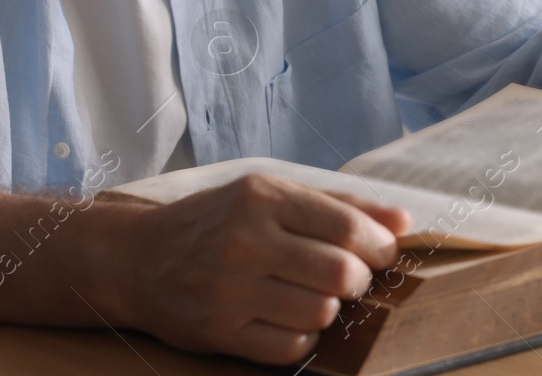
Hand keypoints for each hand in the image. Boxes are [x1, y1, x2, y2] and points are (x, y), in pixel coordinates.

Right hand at [115, 174, 410, 363]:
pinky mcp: (219, 332)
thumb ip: (339, 205)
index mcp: (261, 197)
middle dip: (359, 280)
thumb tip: (403, 221)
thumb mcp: (270, 194)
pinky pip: (292, 347)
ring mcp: (229, 290)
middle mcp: (244, 241)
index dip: (379, 245)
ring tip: (315, 295)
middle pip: (340, 274)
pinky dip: (305, 336)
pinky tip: (292, 318)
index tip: (382, 252)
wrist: (138, 258)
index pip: (346, 227)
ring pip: (321, 313)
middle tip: (350, 277)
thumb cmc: (216, 221)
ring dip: (331, 309)